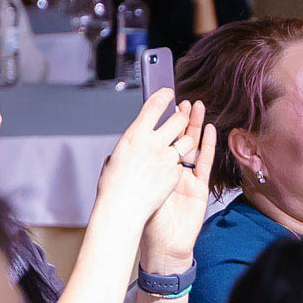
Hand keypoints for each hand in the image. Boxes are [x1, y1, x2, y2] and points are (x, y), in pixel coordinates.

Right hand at [94, 89, 196, 247]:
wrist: (121, 211)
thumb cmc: (113, 187)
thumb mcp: (116, 158)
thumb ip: (131, 147)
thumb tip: (136, 143)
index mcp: (134, 135)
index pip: (153, 107)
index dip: (163, 96)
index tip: (169, 91)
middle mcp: (153, 144)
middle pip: (177, 121)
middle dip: (182, 115)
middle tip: (184, 110)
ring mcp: (168, 159)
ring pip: (188, 141)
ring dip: (189, 137)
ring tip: (188, 133)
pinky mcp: (176, 174)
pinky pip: (184, 163)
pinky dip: (182, 161)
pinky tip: (183, 158)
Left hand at [141, 101, 217, 273]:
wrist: (162, 247)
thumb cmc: (145, 223)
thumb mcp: (132, 192)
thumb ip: (128, 173)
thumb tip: (115, 155)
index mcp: (151, 171)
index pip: (156, 140)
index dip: (159, 123)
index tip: (160, 104)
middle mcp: (169, 171)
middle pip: (176, 139)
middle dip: (179, 119)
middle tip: (182, 101)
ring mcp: (186, 178)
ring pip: (192, 146)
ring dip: (194, 126)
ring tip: (196, 107)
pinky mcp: (199, 187)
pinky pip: (204, 162)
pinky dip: (208, 145)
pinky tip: (209, 130)